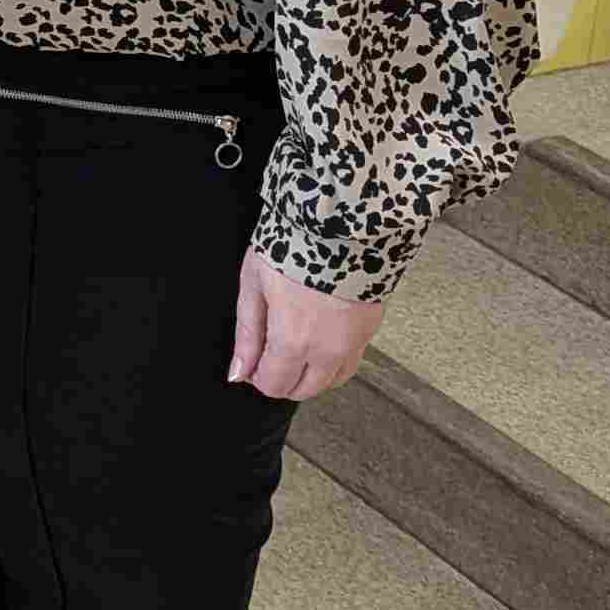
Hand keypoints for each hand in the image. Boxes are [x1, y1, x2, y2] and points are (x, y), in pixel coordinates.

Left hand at [229, 251, 381, 402]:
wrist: (343, 219)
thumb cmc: (294, 244)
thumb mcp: (255, 285)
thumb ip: (247, 334)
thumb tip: (238, 371)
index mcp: (294, 339)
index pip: (274, 384)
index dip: (258, 377)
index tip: (253, 363)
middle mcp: (327, 349)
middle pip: (304, 390)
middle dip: (283, 380)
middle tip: (272, 355)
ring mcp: (353, 341)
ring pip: (331, 381)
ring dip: (310, 375)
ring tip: (296, 348)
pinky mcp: (370, 329)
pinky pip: (351, 362)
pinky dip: (333, 362)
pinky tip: (320, 340)